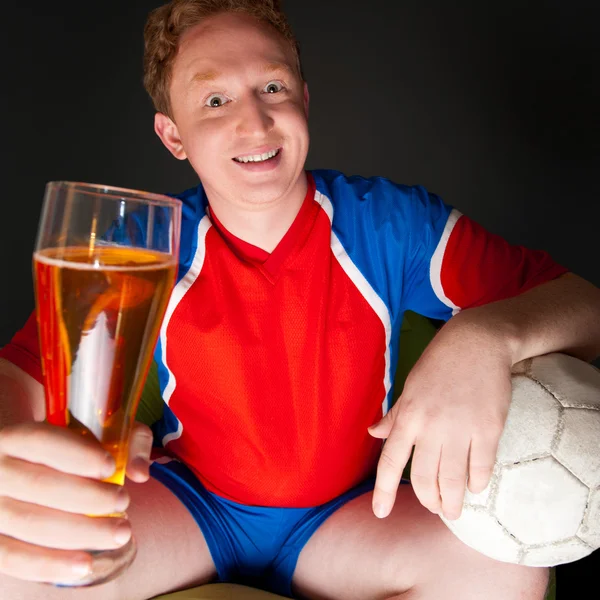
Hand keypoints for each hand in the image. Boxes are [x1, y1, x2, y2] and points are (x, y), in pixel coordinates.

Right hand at [0, 420, 151, 583]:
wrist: (23, 473)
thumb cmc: (66, 454)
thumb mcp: (96, 433)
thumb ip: (128, 440)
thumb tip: (140, 472)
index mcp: (13, 437)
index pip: (40, 441)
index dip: (77, 454)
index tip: (110, 467)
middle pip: (38, 485)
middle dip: (88, 498)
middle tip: (124, 502)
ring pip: (28, 523)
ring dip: (80, 533)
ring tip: (120, 533)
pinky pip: (13, 558)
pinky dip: (50, 564)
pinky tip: (85, 564)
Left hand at [368, 317, 512, 520]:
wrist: (478, 343)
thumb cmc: (439, 364)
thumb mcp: (410, 386)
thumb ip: (394, 415)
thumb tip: (374, 433)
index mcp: (409, 415)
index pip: (390, 460)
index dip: (383, 490)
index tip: (380, 513)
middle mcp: (431, 426)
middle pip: (424, 477)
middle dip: (428, 500)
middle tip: (434, 507)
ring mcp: (461, 428)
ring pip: (453, 479)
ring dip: (452, 501)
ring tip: (453, 511)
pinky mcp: (488, 428)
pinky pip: (481, 467)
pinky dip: (477, 483)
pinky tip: (475, 488)